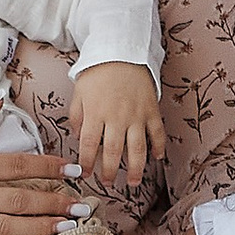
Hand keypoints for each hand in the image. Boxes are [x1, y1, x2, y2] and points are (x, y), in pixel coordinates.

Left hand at [71, 62, 164, 192]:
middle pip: (113, 152)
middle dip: (110, 171)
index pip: (88, 145)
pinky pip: (157, 132)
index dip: (87, 163)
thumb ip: (76, 116)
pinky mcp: (151, 110)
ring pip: (137, 148)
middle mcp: (116, 117)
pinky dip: (158, 147)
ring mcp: (136, 115)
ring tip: (132, 182)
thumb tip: (77, 137)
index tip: (86, 174)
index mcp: (95, 113)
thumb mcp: (79, 91)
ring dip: (135, 168)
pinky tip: (157, 158)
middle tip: (108, 183)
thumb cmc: (98, 71)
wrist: (122, 50)